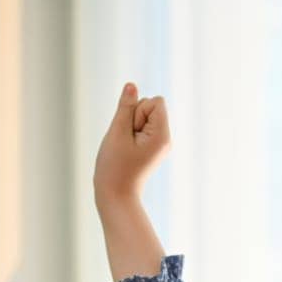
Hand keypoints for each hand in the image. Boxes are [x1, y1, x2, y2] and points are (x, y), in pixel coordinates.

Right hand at [93, 82, 170, 206]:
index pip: (156, 102)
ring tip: (125, 148)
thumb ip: (125, 107)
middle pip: (150, 107)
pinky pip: (140, 127)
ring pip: (143, 117)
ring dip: (130, 127)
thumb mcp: (117, 132)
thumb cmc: (115, 167)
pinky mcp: (151, 147)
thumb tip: (132, 85)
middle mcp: (165, 139)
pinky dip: (130, 134)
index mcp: (162, 136)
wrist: (116, 196)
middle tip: (126, 143)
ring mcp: (159, 144)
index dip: (138, 110)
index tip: (130, 132)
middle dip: (134, 118)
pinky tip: (127, 150)